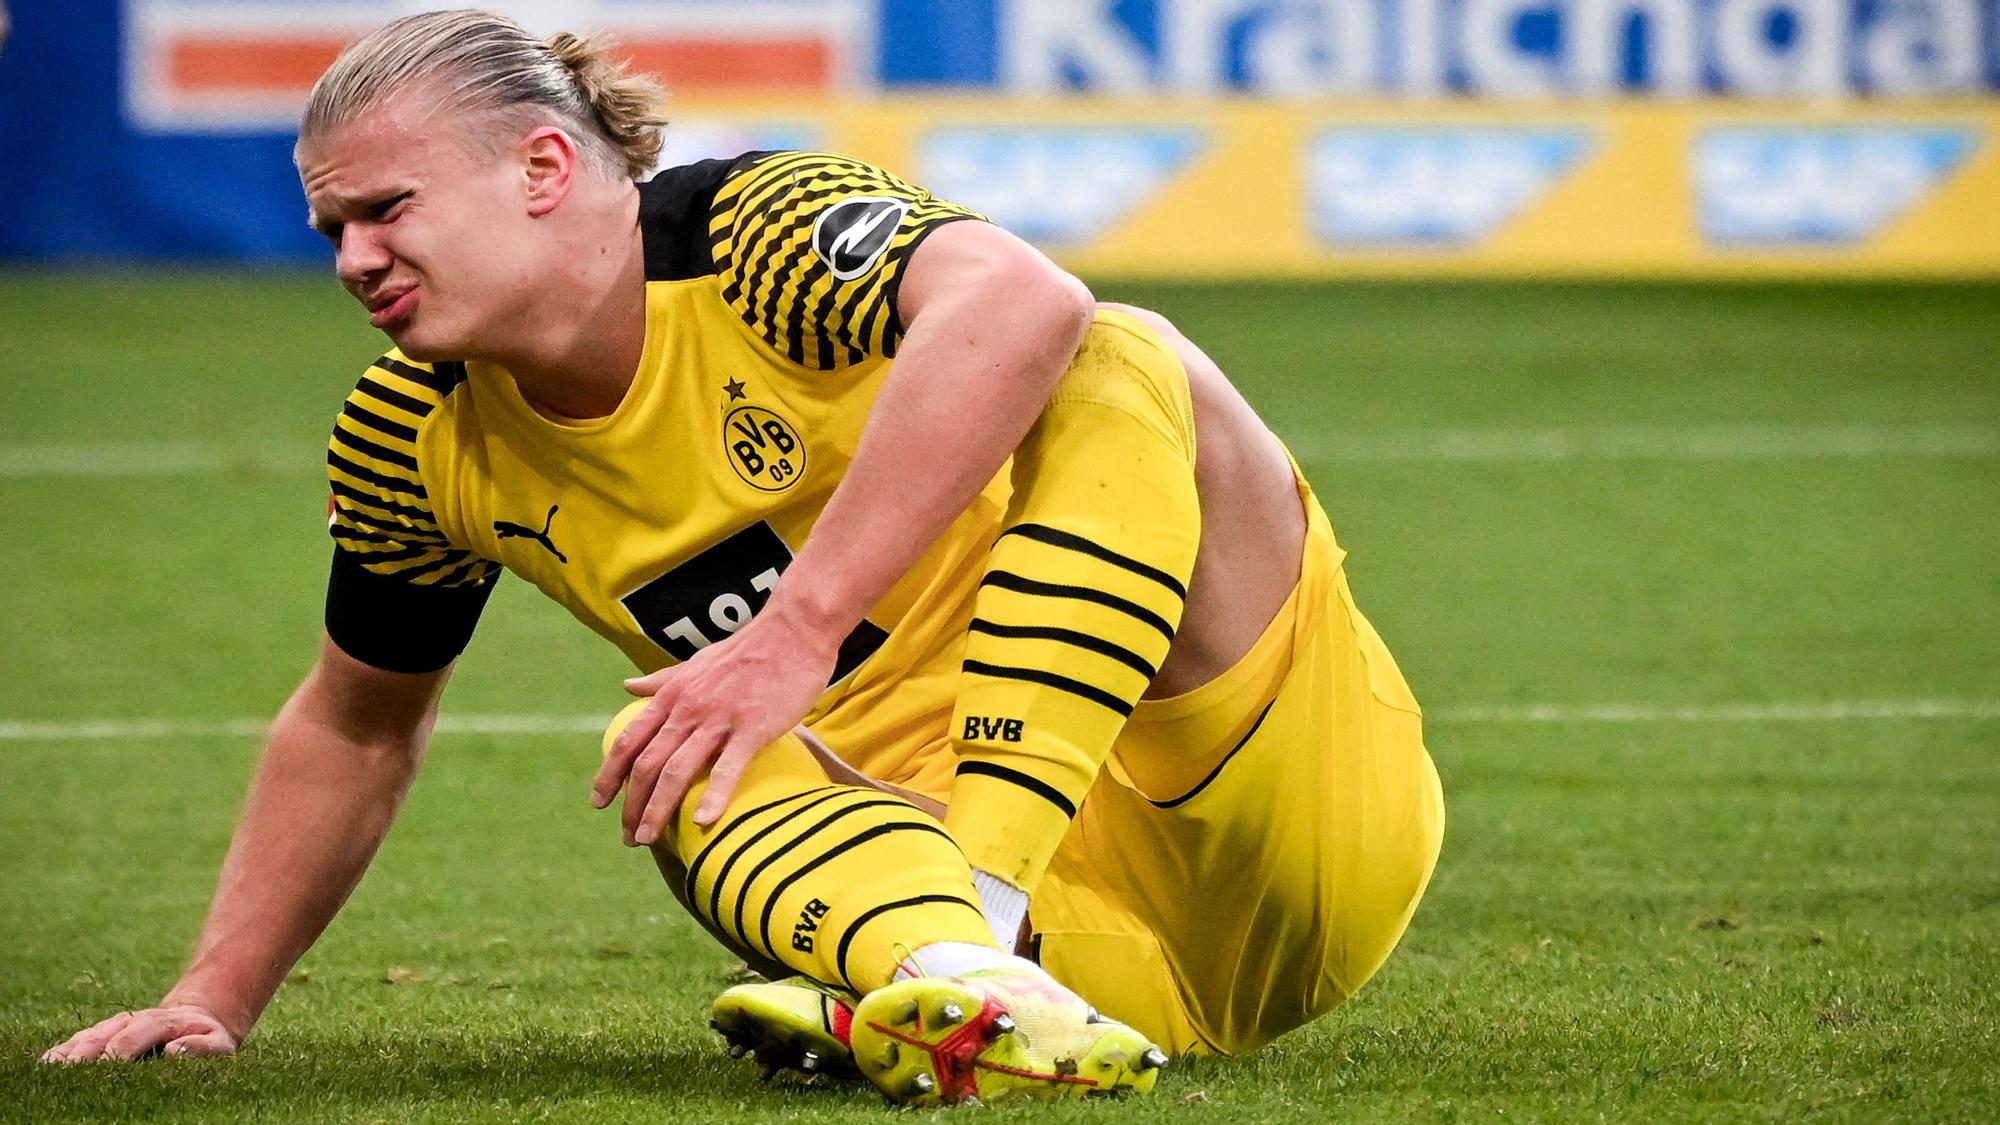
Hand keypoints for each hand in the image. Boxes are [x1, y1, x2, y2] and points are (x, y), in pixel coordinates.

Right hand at [41, 1004, 238, 1062]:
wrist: (198, 1017)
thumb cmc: (209, 1038)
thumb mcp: (219, 1043)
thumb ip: (202, 1047)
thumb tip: (173, 1052)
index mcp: (160, 1021)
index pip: (133, 1036)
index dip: (118, 1051)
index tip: (106, 1067)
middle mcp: (131, 1020)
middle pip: (101, 1036)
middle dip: (85, 1055)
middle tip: (69, 1073)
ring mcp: (114, 1026)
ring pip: (85, 1038)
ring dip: (67, 1054)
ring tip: (50, 1072)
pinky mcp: (102, 1035)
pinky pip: (77, 1043)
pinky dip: (61, 1053)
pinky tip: (46, 1068)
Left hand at [592, 607, 839, 841]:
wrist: (792, 632)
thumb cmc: (747, 650)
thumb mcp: (695, 663)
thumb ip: (661, 680)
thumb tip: (627, 686)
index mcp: (673, 695)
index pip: (629, 741)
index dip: (609, 774)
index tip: (598, 803)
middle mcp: (688, 709)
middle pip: (647, 764)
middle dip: (632, 805)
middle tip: (628, 837)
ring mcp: (719, 719)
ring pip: (677, 770)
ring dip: (657, 809)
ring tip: (648, 839)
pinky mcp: (752, 727)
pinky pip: (728, 767)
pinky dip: (714, 796)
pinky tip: (703, 822)